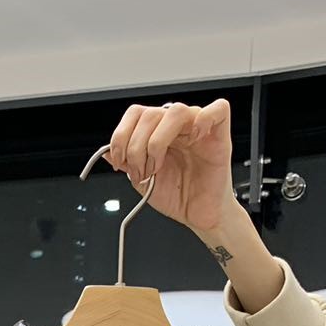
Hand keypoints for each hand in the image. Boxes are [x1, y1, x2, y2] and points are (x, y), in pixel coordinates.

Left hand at [106, 99, 236, 236]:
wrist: (198, 216)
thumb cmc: (178, 197)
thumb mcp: (143, 182)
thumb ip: (126, 164)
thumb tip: (106, 153)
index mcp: (158, 133)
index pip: (136, 114)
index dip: (121, 135)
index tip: (119, 161)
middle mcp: (177, 127)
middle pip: (150, 114)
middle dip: (136, 148)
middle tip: (140, 172)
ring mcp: (198, 128)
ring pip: (175, 110)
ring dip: (157, 142)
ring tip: (157, 167)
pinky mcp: (219, 136)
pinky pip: (219, 109)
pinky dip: (204, 118)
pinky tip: (194, 138)